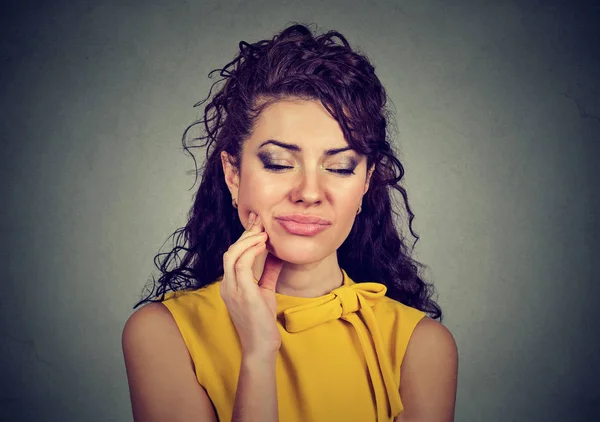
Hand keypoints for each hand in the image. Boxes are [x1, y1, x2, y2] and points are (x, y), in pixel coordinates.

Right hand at [220, 211, 283, 358]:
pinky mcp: (242, 293)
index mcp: (229, 284)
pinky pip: (241, 265)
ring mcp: (231, 289)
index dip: (243, 237)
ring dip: (248, 240)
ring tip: (263, 231)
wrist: (261, 347)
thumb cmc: (262, 322)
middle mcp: (226, 285)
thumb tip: (276, 256)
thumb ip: (267, 273)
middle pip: (230, 250)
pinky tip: (263, 245)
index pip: (233, 254)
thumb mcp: (265, 292)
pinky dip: (251, 251)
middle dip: (245, 233)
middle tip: (259, 220)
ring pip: (232, 254)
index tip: (256, 223)